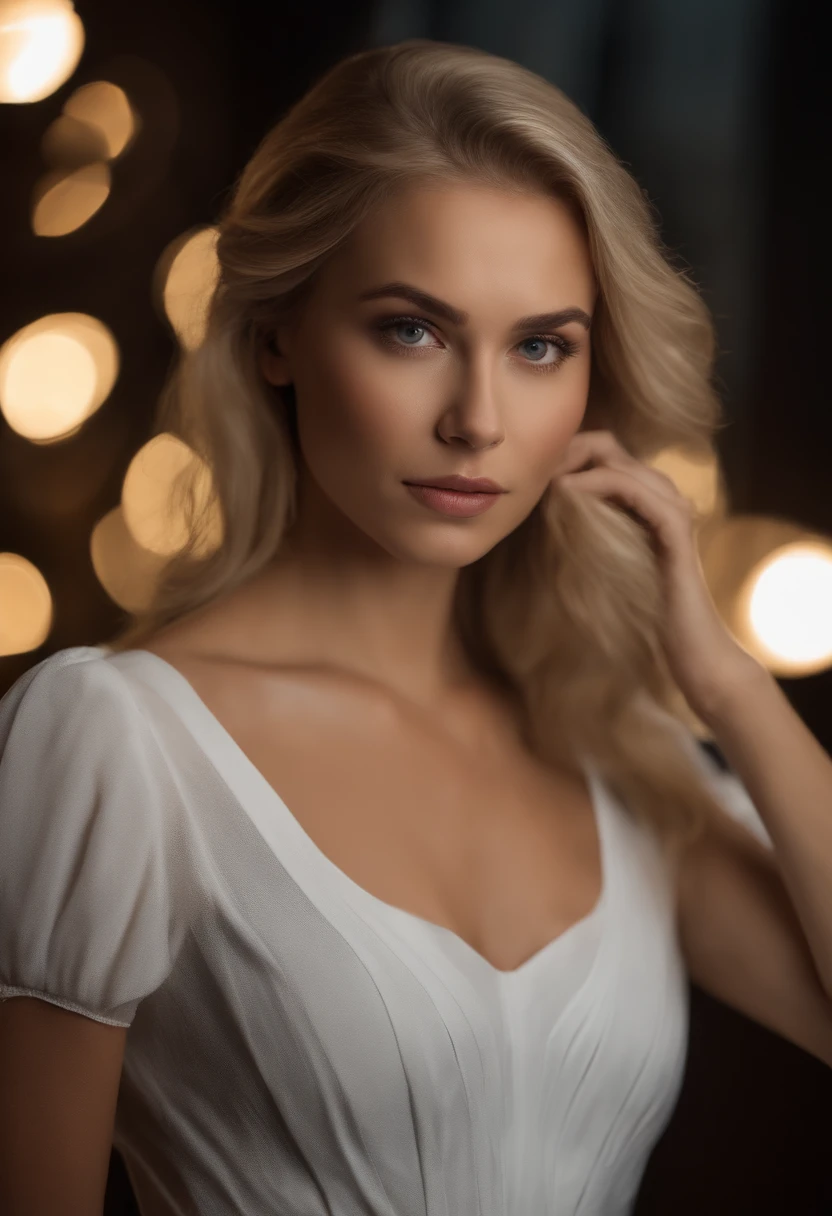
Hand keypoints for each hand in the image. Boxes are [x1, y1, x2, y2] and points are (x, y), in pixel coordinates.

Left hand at [552, 430, 764, 719]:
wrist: (692, 653)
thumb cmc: (645, 620)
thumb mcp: (603, 570)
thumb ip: (584, 541)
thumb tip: (538, 527)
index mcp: (648, 504)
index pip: (604, 455)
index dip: (565, 456)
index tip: (527, 477)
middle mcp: (664, 497)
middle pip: (608, 447)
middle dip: (564, 452)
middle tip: (528, 474)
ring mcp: (674, 508)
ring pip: (618, 460)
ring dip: (573, 463)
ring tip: (539, 481)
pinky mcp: (675, 526)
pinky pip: (631, 487)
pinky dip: (595, 483)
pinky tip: (564, 493)